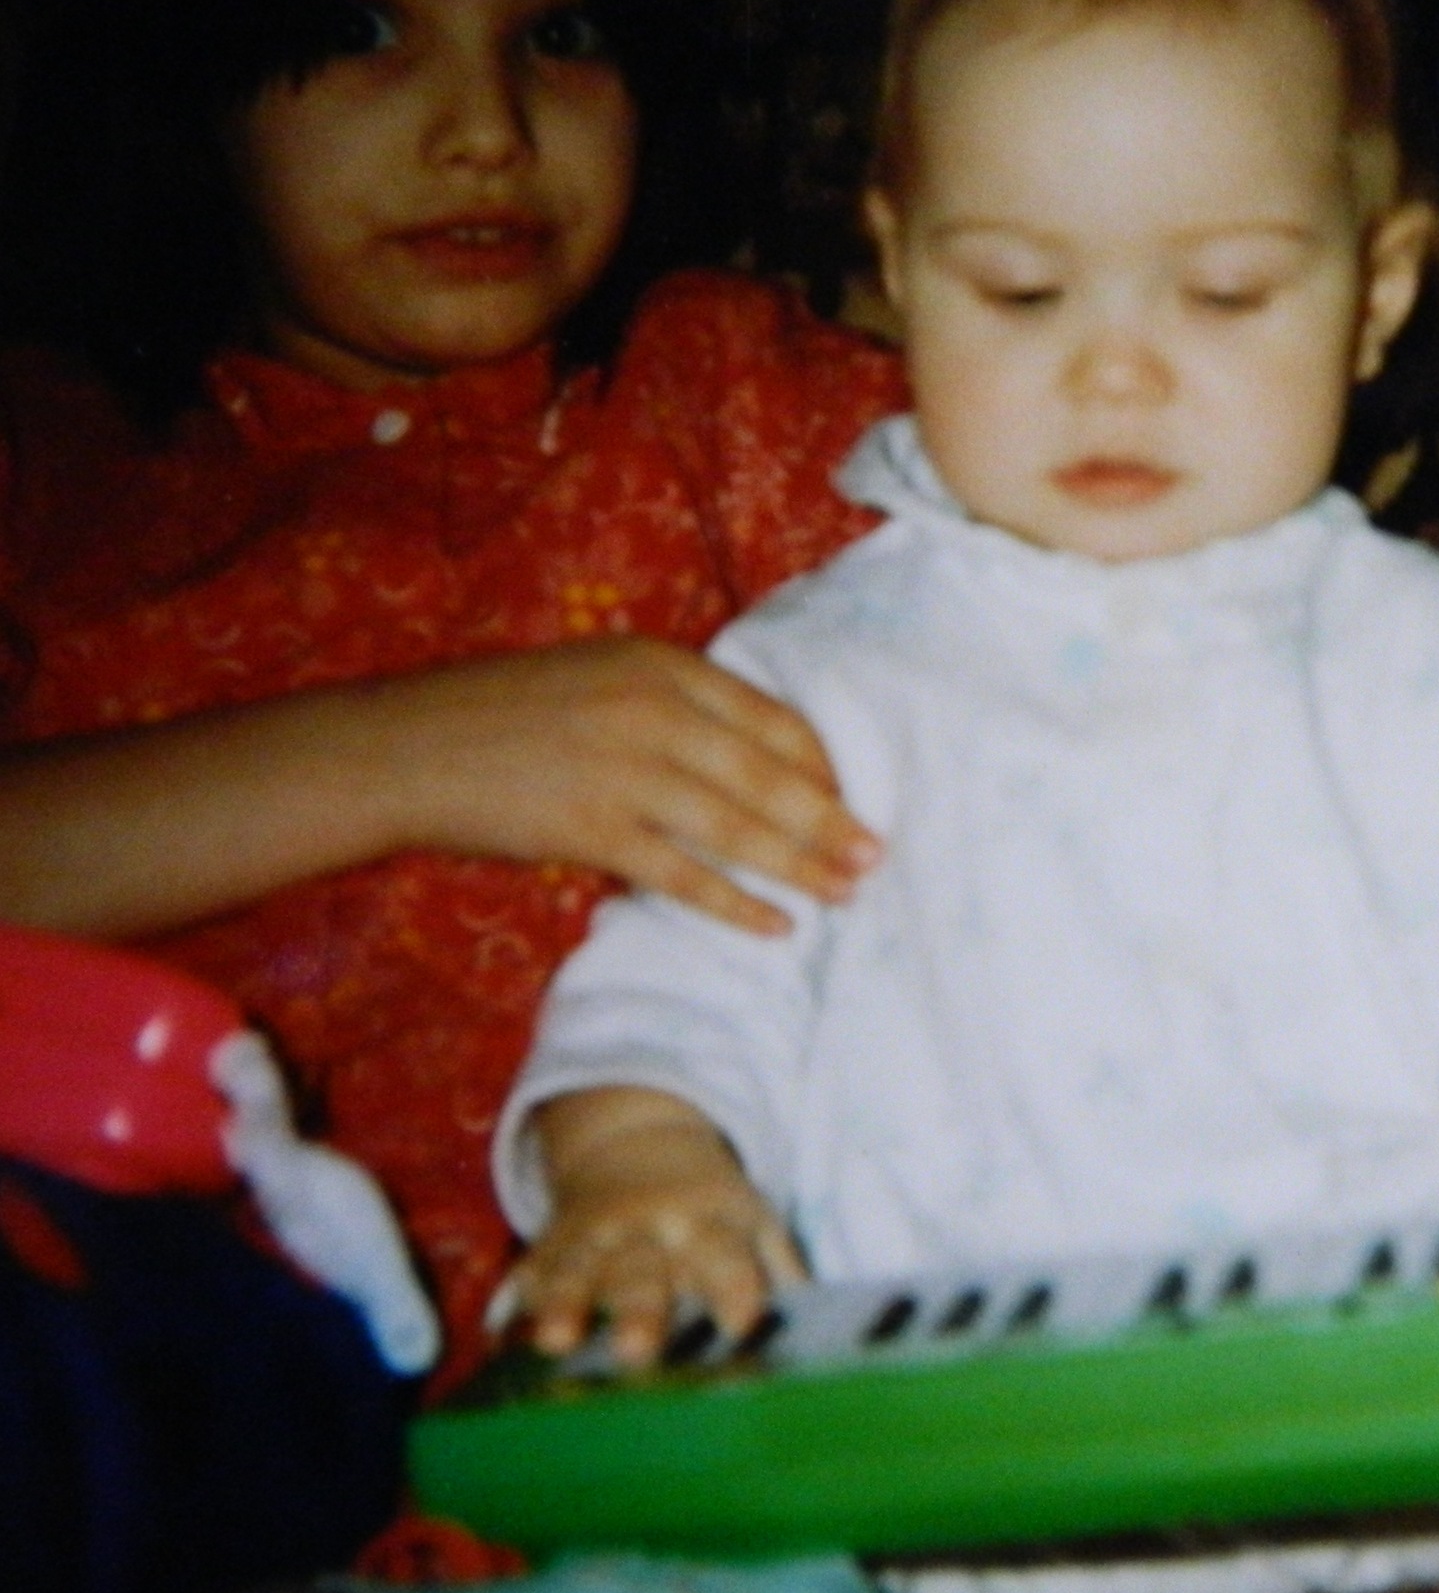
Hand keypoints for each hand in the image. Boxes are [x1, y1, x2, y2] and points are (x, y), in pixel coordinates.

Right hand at [379, 637, 880, 933]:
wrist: (410, 746)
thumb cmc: (507, 713)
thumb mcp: (601, 678)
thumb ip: (673, 704)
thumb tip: (750, 757)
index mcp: (663, 666)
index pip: (772, 719)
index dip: (821, 767)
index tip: (849, 799)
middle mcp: (654, 712)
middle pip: (769, 775)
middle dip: (831, 821)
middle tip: (875, 857)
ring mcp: (625, 771)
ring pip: (738, 826)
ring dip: (801, 865)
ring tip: (846, 892)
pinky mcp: (593, 830)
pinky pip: (683, 875)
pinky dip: (734, 903)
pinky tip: (774, 925)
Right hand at [504, 1087, 803, 1366]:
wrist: (635, 1143)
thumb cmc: (707, 1209)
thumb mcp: (752, 1221)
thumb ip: (779, 1271)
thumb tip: (818, 1332)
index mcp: (711, 1225)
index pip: (727, 1261)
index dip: (734, 1292)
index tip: (740, 1328)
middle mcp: (651, 1233)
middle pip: (646, 1274)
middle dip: (639, 1311)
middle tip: (636, 1350)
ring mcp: (596, 1240)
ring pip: (580, 1274)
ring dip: (567, 1305)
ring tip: (557, 1340)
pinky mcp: (551, 1248)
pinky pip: (530, 1274)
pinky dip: (519, 1302)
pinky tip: (505, 1334)